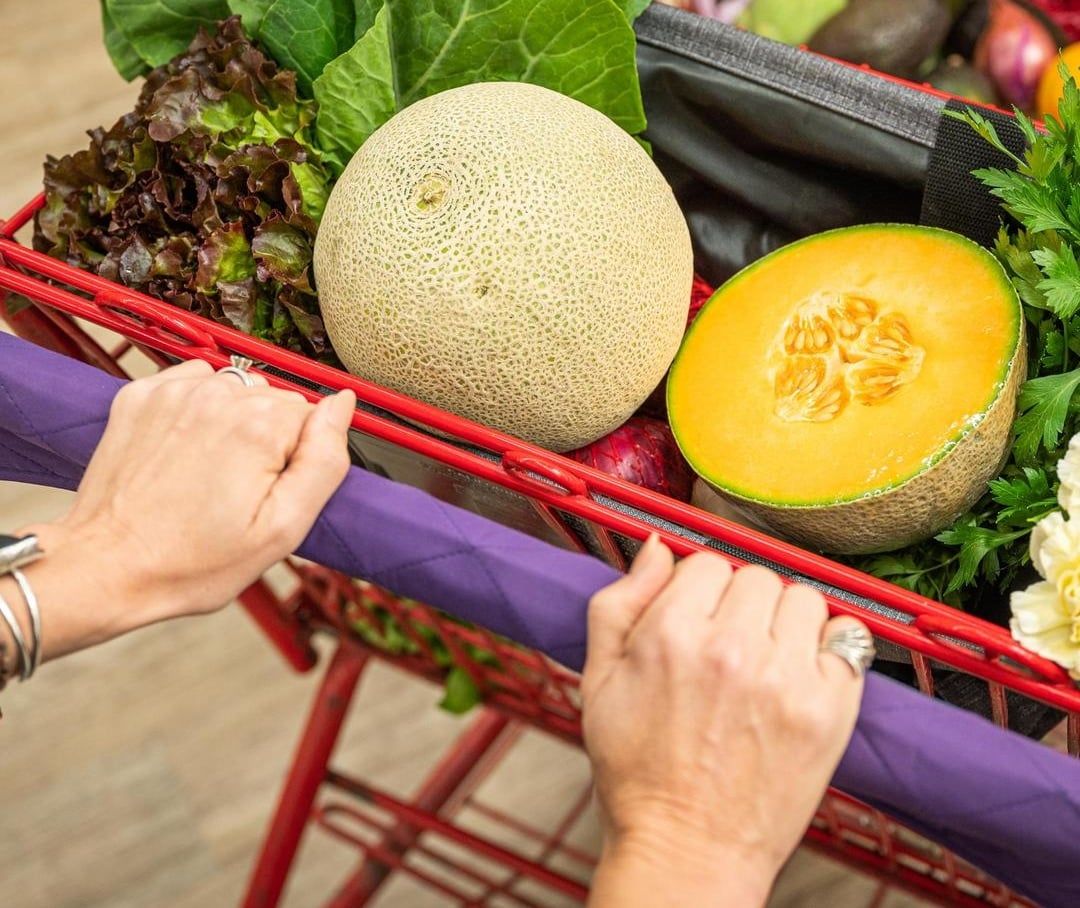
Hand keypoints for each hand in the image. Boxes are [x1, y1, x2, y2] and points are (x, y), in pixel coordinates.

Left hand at [19, 360, 354, 659]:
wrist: (108, 566)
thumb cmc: (191, 561)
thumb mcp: (283, 529)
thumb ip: (325, 460)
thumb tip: (342, 406)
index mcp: (259, 426)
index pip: (312, 417)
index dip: (298, 458)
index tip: (271, 490)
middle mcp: (218, 396)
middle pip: (276, 401)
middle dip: (270, 439)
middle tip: (240, 489)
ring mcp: (175, 392)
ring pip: (238, 390)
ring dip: (235, 421)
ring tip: (212, 470)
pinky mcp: (143, 395)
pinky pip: (196, 382)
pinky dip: (200, 408)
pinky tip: (189, 448)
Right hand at [581, 536, 865, 905]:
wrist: (687, 851)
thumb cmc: (637, 772)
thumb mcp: (598, 680)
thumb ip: (620, 602)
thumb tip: (657, 546)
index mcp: (672, 635)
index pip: (706, 563)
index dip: (698, 591)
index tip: (698, 619)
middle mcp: (733, 649)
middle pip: (757, 576)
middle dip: (741, 604)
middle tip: (729, 646)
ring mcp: (788, 679)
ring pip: (804, 599)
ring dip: (786, 621)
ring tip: (767, 660)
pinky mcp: (831, 710)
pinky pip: (849, 640)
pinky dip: (829, 649)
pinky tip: (800, 676)